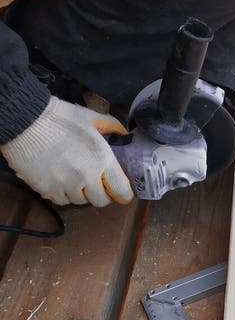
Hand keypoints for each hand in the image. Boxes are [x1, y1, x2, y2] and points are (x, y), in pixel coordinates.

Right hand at [0, 96, 132, 206]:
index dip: (123, 193)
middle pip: (101, 201)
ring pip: (80, 201)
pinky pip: (61, 200)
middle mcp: (86, 177)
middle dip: (100, 193)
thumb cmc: (59, 118)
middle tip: (95, 183)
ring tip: (74, 177)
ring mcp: (66, 185)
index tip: (120, 191)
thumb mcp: (90, 117)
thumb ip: (111, 127)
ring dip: (80, 193)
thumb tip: (124, 134)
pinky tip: (59, 180)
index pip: (121, 190)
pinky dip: (62, 193)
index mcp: (102, 159)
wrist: (25, 121)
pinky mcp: (48, 190)